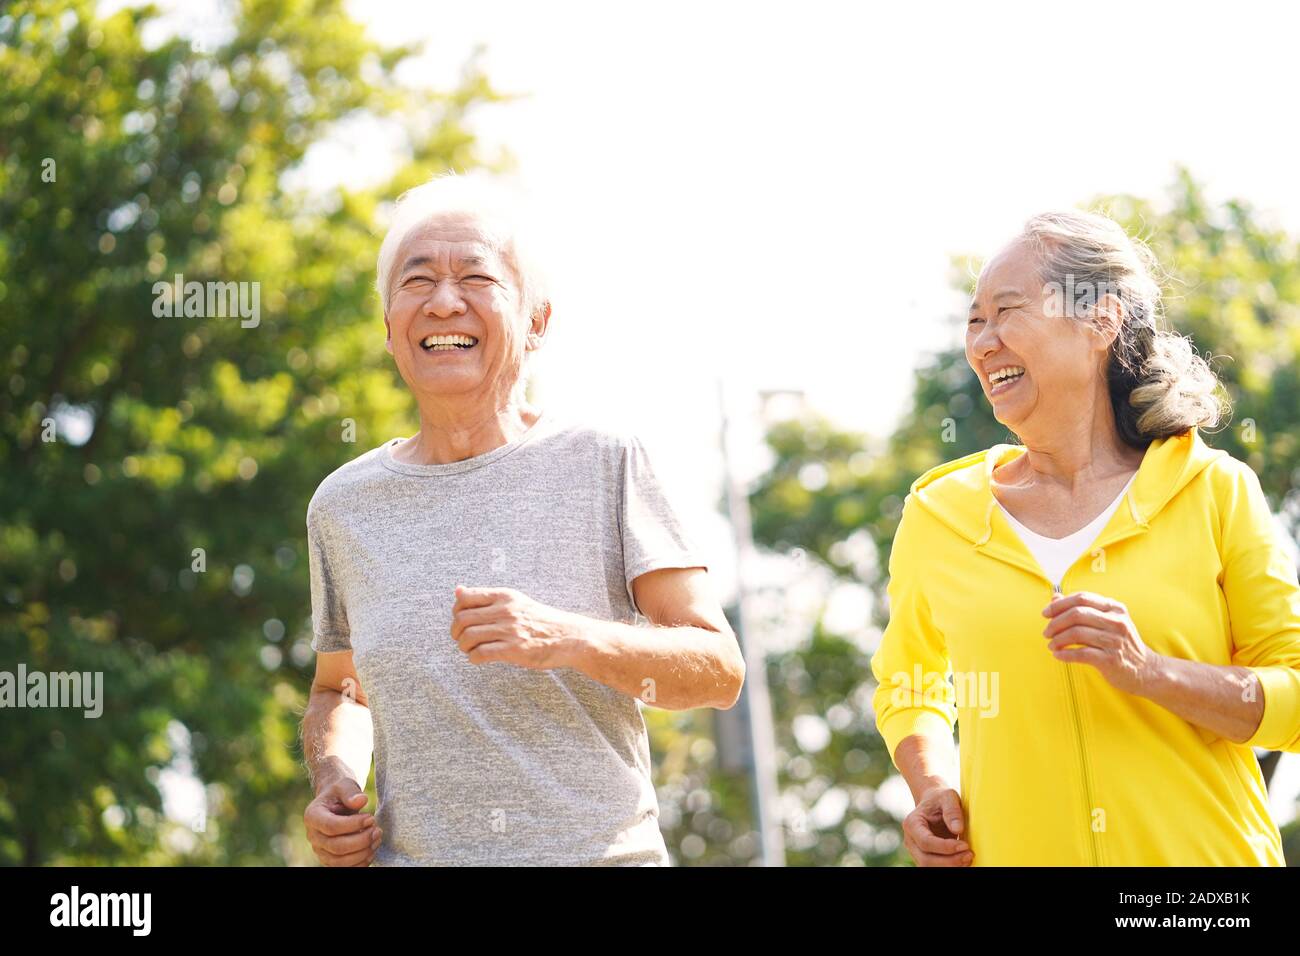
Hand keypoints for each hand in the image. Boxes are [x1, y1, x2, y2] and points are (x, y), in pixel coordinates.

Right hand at [304, 778, 381, 866]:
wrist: (336, 803)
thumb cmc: (341, 793)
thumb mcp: (345, 785)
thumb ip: (351, 791)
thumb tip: (361, 801)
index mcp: (312, 816)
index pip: (331, 826)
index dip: (353, 825)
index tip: (371, 818)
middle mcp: (313, 836)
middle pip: (337, 847)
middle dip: (361, 840)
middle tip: (377, 830)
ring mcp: (320, 850)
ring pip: (340, 861)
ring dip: (363, 853)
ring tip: (377, 839)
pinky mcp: (330, 859)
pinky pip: (344, 868)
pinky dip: (360, 863)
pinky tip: (372, 850)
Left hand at [450, 586, 573, 668]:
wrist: (569, 637)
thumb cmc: (540, 620)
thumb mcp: (515, 601)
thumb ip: (486, 598)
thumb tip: (457, 590)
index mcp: (505, 596)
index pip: (465, 598)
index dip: (456, 611)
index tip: (462, 620)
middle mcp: (506, 610)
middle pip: (462, 618)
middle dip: (456, 631)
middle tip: (462, 639)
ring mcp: (509, 630)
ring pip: (468, 637)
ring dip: (464, 646)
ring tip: (471, 649)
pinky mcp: (513, 650)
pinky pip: (480, 654)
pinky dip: (473, 658)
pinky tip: (479, 658)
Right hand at [902, 787, 971, 866]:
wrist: (933, 802)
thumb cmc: (940, 798)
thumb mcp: (948, 796)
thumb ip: (952, 810)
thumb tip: (957, 829)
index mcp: (912, 823)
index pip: (925, 842)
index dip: (945, 847)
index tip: (965, 845)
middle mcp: (910, 839)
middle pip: (925, 859)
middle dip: (949, 861)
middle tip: (970, 854)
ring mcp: (915, 851)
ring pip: (929, 867)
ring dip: (950, 866)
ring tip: (968, 857)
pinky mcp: (924, 857)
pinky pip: (935, 868)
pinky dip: (949, 867)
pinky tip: (963, 860)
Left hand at [1042, 591, 1159, 694]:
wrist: (1146, 670)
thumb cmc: (1120, 643)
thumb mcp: (1106, 621)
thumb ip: (1082, 609)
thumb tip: (1054, 597)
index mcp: (1114, 608)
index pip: (1082, 598)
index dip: (1060, 605)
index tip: (1045, 613)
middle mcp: (1116, 621)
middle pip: (1077, 614)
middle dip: (1056, 623)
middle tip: (1046, 632)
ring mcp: (1115, 641)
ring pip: (1076, 633)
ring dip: (1058, 639)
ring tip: (1051, 645)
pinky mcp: (1111, 659)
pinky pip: (1081, 654)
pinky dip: (1065, 654)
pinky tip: (1058, 655)